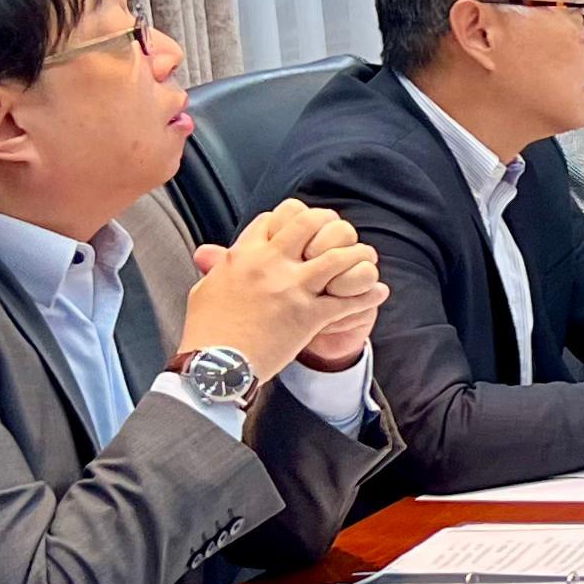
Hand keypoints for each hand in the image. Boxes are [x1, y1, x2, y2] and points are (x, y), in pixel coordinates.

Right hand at [180, 202, 384, 378]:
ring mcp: (291, 289)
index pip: (278, 217)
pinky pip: (348, 299)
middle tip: (343, 236)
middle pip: (312, 223)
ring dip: (358, 256)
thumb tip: (210, 253)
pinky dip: (368, 295)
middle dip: (332, 226)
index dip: (297, 217)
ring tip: (366, 261)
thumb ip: (217, 266)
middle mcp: (269, 264)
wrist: (214, 366)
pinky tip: (378, 293)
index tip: (308, 229)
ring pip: (339, 257)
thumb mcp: (205, 288)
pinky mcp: (307, 316)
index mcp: (243, 255)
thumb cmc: (207, 331)